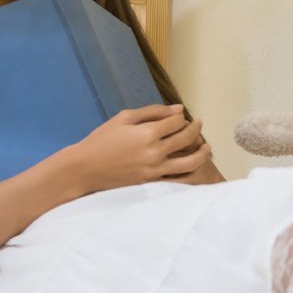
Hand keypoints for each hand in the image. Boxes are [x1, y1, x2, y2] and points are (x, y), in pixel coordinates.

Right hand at [55, 104, 212, 195]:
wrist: (85, 169)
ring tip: (206, 147)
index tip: (181, 116)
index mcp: (147, 133)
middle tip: (198, 125)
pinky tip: (194, 166)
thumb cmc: (102, 140)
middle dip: (195, 129)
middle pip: (186, 139)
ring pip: (190, 163)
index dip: (181, 117)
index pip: (176, 122)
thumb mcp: (124, 118)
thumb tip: (178, 109)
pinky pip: (179, 180)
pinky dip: (190, 173)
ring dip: (202, 153)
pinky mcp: (152, 184)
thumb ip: (153, 112)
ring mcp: (154, 171)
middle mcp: (154, 153)